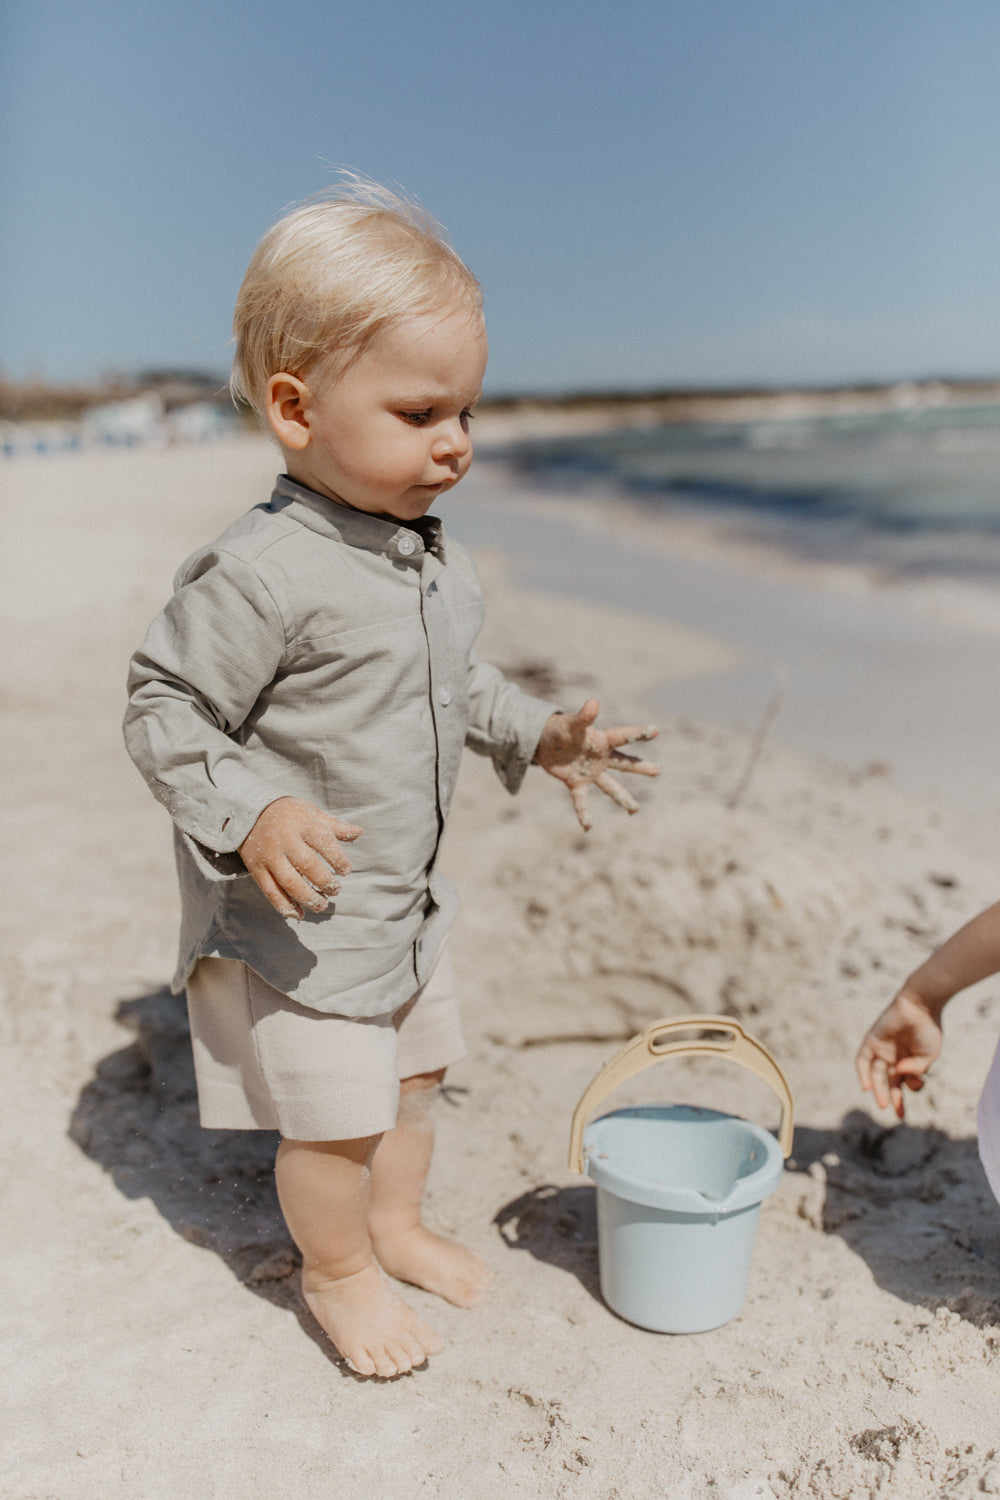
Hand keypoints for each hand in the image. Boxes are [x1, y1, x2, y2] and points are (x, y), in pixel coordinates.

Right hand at [238, 797, 362, 919]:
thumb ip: (335, 826)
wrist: (248, 812)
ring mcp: (269, 856)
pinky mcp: (256, 868)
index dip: (338, 859)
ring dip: (307, 897)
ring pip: (289, 882)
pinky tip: (298, 914)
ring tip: (322, 905)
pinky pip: (270, 890)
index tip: (346, 871)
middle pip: (307, 865)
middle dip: (325, 882)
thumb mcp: (311, 813)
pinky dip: (284, 905)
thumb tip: (359, 832)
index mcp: (302, 823)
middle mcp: (285, 840)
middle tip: (335, 891)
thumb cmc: (288, 814)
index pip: (324, 841)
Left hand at [534, 698, 658, 830]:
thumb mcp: (570, 723)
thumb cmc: (559, 729)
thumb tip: (593, 702)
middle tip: (658, 771)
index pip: (622, 737)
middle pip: (624, 763)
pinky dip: (584, 813)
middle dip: (640, 767)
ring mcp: (590, 772)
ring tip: (634, 810)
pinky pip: (582, 800)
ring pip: (610, 786)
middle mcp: (600, 758)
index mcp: (601, 740)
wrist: (543, 742)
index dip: (638, 733)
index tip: (655, 731)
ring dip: (622, 798)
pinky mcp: (576, 783)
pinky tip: (588, 827)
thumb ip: (583, 717)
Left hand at [855, 988, 943, 1119]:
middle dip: (892, 1098)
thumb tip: (901, 1075)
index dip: (907, 1095)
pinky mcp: (871, 1041)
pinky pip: (862, 1060)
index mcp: (908, 1062)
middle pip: (888, 1083)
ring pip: (876, 1074)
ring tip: (883, 1103)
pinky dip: (863, 1073)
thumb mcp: (928, 1056)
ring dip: (878, 1089)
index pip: (904, 1084)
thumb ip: (917, 1069)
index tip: (907, 1104)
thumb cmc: (928, 1029)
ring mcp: (882, 1050)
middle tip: (897, 1113)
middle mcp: (894, 1058)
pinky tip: (867, 1087)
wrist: (921, 1006)